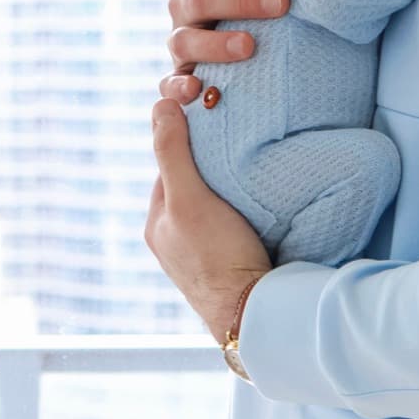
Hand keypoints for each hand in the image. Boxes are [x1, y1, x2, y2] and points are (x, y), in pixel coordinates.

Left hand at [145, 99, 272, 342]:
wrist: (252, 314)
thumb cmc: (217, 256)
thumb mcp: (189, 198)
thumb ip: (173, 153)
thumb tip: (160, 104)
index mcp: (156, 223)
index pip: (170, 166)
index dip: (191, 142)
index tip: (218, 125)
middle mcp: (173, 241)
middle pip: (192, 186)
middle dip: (212, 167)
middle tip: (243, 148)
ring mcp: (199, 257)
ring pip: (212, 208)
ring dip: (230, 191)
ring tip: (255, 175)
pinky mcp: (227, 267)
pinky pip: (230, 228)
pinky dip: (242, 213)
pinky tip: (262, 210)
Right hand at [161, 0, 291, 104]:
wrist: (252, 40)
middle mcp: (182, 4)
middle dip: (240, 0)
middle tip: (283, 4)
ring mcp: (179, 42)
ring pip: (182, 41)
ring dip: (214, 44)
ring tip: (250, 47)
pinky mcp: (179, 78)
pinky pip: (169, 84)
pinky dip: (178, 89)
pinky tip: (198, 92)